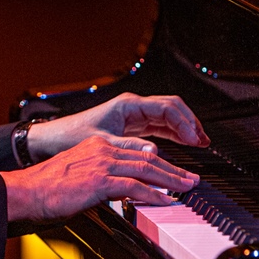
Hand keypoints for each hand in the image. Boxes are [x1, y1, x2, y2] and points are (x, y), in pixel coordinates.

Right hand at [1, 136, 199, 233]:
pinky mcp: (99, 181)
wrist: (28, 190)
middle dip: (173, 170)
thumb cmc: (47, 187)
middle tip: (190, 180)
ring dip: (170, 180)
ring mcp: (101, 164)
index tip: (173, 172)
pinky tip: (164, 201)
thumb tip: (120, 190)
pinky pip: (133, 187)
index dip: (159, 162)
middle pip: (147, 158)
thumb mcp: (79, 173)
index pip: (136, 151)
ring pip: (145, 169)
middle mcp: (102, 150)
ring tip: (185, 189)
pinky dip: (153, 194)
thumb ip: (102, 176)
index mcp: (97, 145)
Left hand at [25, 92, 209, 160]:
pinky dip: (174, 134)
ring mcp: (134, 117)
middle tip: (203, 141)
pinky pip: (160, 127)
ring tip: (200, 143)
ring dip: (185, 129)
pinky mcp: (133, 127)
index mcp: (128, 105)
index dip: (184, 122)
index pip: (166, 108)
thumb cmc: (72, 136)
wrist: (54, 138)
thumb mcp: (102, 144)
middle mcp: (133, 108)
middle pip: (172, 109)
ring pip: (168, 117)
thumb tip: (154, 153)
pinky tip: (184, 144)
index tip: (195, 139)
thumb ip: (129, 148)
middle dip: (190, 123)